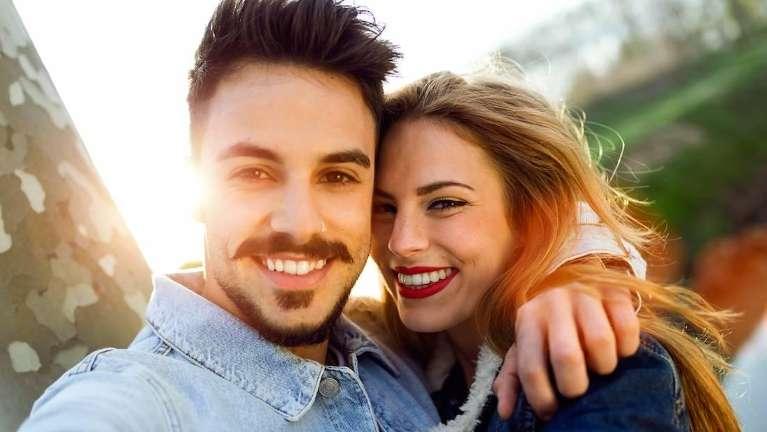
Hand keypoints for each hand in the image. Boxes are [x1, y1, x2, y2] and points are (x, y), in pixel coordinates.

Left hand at [492, 285, 639, 419]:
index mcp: (527, 319)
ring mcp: (585, 293)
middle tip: (577, 389)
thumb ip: (513, 380)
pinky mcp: (616, 290)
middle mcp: (553, 301)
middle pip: (567, 357)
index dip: (542, 398)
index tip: (551, 411)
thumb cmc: (549, 330)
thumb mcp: (527, 349)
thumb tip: (505, 412)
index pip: (531, 368)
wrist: (575, 284)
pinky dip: (626, 348)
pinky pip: (627, 328)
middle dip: (574, 386)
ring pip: (601, 342)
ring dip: (604, 366)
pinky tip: (617, 350)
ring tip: (598, 367)